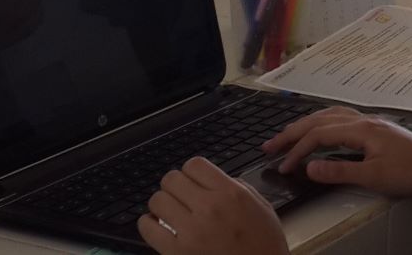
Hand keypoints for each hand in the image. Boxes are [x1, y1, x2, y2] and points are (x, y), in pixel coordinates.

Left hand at [136, 158, 288, 254]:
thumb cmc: (264, 245)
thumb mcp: (261, 207)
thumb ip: (237, 188)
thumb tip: (213, 181)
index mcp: (231, 193)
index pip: (194, 164)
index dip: (190, 172)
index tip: (192, 181)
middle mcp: (209, 207)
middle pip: (171, 179)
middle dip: (173, 186)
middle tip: (179, 197)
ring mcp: (191, 230)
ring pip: (157, 200)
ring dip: (161, 205)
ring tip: (168, 213)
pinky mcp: (177, 252)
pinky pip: (147, 228)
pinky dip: (148, 225)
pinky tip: (157, 227)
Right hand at [266, 107, 411, 198]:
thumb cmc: (409, 171)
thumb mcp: (373, 176)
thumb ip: (339, 171)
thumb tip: (308, 168)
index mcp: (361, 129)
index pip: (319, 135)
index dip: (297, 150)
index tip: (282, 167)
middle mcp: (363, 120)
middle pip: (320, 120)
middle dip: (292, 132)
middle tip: (269, 145)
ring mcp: (370, 122)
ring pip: (330, 116)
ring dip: (306, 124)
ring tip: (288, 135)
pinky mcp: (376, 129)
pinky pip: (341, 118)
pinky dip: (323, 123)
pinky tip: (321, 130)